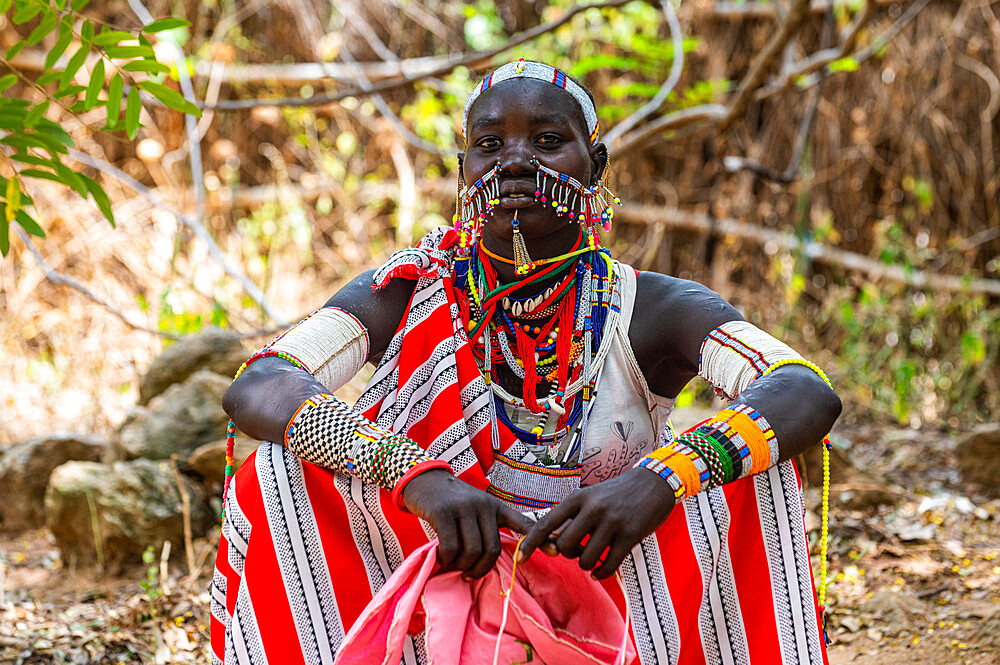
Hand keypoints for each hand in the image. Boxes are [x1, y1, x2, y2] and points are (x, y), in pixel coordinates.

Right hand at [401, 468, 534, 579]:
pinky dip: (446, 559)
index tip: (557, 552)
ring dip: (462, 566)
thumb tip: (491, 558)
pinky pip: (451, 548)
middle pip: (491, 549)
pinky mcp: (443, 512)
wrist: (423, 481)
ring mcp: (464, 507)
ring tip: (453, 566)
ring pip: (472, 551)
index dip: (540, 539)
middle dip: (480, 569)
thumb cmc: (451, 502)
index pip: (523, 522)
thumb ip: (487, 527)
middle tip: (468, 575)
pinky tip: (441, 558)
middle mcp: (484, 505)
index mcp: (496, 506)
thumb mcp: (476, 508)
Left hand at [517, 467, 675, 578]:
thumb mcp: (590, 497)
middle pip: (565, 546)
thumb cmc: (615, 494)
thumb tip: (549, 541)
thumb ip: (571, 517)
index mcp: (578, 498)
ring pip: (586, 558)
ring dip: (587, 563)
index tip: (519, 558)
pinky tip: (601, 570)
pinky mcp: (630, 535)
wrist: (652, 484)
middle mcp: (593, 508)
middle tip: (579, 549)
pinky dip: (601, 573)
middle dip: (569, 554)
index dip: (530, 543)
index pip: (546, 523)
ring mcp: (612, 522)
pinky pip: (608, 565)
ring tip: (593, 555)